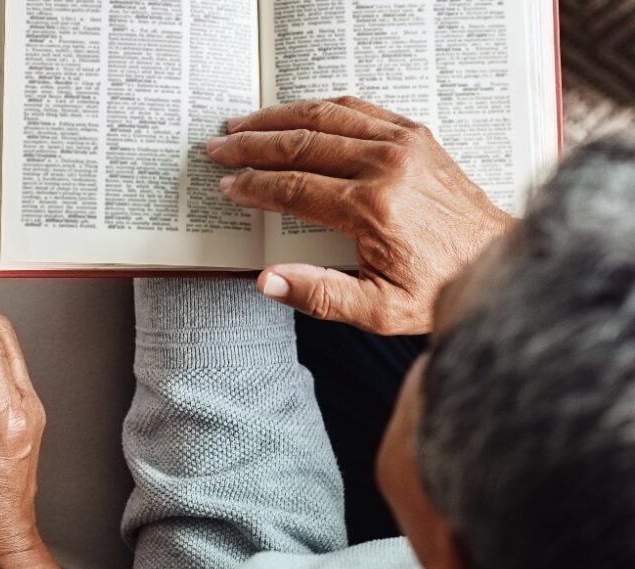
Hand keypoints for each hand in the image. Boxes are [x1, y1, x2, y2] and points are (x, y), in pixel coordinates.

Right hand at [208, 97, 513, 334]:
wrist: (496, 264)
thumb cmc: (439, 289)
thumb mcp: (379, 310)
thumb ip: (320, 295)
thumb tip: (268, 281)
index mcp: (372, 207)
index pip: (295, 187)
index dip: (255, 186)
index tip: (229, 186)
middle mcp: (387, 165)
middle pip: (303, 144)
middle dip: (254, 145)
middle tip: (221, 147)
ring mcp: (404, 144)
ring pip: (326, 117)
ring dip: (279, 118)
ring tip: (245, 124)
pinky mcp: (416, 136)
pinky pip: (358, 109)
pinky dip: (320, 109)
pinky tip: (297, 114)